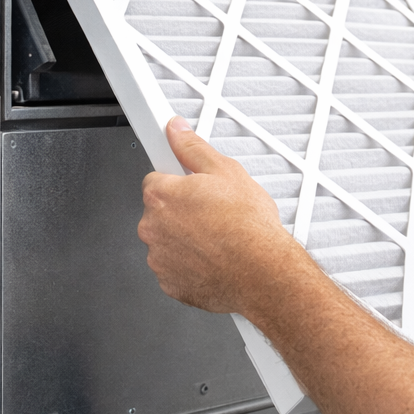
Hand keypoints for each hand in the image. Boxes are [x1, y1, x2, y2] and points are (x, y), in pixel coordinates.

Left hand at [138, 117, 306, 314]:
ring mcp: (159, 257)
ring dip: (185, 238)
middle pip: (160, 212)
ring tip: (217, 236)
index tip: (192, 187)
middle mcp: (152, 227)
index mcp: (161, 195)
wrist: (262, 272)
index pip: (155, 179)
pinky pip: (174, 267)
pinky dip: (190, 263)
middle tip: (212, 212)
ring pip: (167, 240)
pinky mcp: (169, 283)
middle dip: (182, 211)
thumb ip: (193, 147)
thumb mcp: (226, 171)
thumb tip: (176, 130)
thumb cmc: (248, 226)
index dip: (179, 182)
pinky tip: (214, 256)